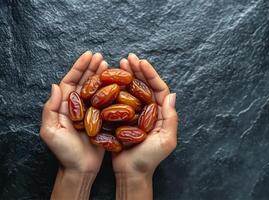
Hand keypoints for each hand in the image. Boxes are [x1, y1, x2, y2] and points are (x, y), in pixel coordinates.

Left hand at [40, 51, 107, 198]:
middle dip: (92, 68)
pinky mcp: (103, 119)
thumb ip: (51, 109)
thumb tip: (55, 86)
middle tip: (101, 56)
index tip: (88, 55)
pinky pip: (107, 101)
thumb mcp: (50, 131)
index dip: (79, 67)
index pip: (71, 81)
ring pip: (97, 89)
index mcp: (65, 106)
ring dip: (102, 76)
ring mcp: (91, 112)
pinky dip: (112, 91)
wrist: (80, 169)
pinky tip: (118, 83)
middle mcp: (78, 106)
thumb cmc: (64, 152)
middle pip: (85, 82)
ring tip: (109, 64)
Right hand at [112, 53, 177, 199]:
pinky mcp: (122, 118)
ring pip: (132, 90)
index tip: (141, 61)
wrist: (132, 173)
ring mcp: (135, 113)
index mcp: (161, 113)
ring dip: (126, 76)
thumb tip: (172, 94)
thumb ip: (170, 118)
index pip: (158, 89)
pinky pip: (119, 100)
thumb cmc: (150, 159)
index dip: (151, 74)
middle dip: (138, 70)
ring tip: (119, 63)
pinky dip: (115, 88)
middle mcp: (149, 110)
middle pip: (145, 86)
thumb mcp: (165, 140)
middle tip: (128, 57)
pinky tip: (109, 79)